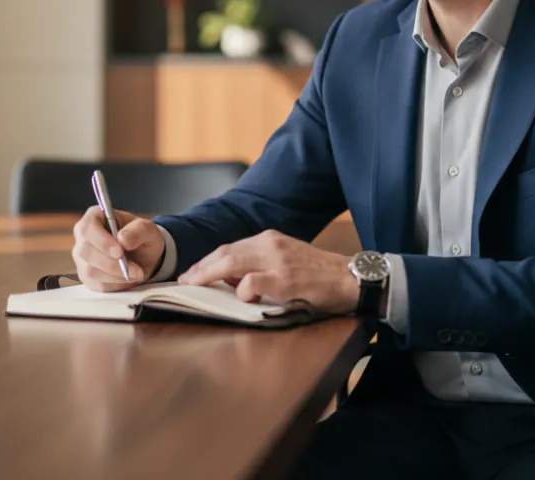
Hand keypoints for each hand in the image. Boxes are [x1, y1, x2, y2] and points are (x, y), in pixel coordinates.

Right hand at [72, 205, 164, 291]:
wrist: (143, 256)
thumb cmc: (141, 237)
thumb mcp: (147, 229)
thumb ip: (138, 231)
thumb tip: (122, 239)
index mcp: (95, 217)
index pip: (87, 228)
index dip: (101, 241)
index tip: (120, 252)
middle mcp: (83, 237)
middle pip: (85, 252)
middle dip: (111, 264)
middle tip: (136, 269)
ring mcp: (82, 258)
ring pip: (90, 271)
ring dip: (116, 276)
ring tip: (137, 273)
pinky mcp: (86, 276)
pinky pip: (96, 285)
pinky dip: (115, 284)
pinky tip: (127, 278)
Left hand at [177, 230, 359, 314]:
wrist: (350, 278)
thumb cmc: (318, 274)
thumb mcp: (287, 260)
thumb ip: (260, 265)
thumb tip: (231, 279)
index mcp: (270, 239)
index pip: (229, 247)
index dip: (207, 261)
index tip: (192, 272)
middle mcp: (270, 245)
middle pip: (225, 253)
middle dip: (201, 268)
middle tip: (184, 281)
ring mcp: (277, 261)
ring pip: (232, 263)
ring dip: (208, 275)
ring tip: (194, 286)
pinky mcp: (285, 280)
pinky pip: (253, 282)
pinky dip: (241, 289)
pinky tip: (236, 296)